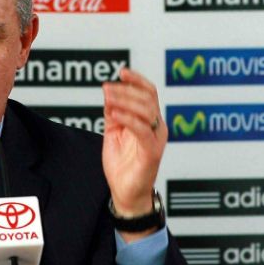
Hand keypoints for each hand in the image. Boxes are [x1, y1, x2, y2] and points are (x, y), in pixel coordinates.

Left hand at [102, 68, 167, 217]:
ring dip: (125, 100)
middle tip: (107, 88)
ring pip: (146, 110)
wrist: (126, 193)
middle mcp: (156, 127)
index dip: (137, 80)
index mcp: (149, 121)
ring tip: (108, 97)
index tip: (122, 71)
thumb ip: (113, 114)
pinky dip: (127, 119)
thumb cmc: (123, 165)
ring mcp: (155, 139)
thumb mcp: (113, 133)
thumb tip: (108, 93)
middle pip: (147, 98)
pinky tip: (113, 114)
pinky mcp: (151, 152)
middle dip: (126, 89)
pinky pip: (142, 130)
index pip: (149, 93)